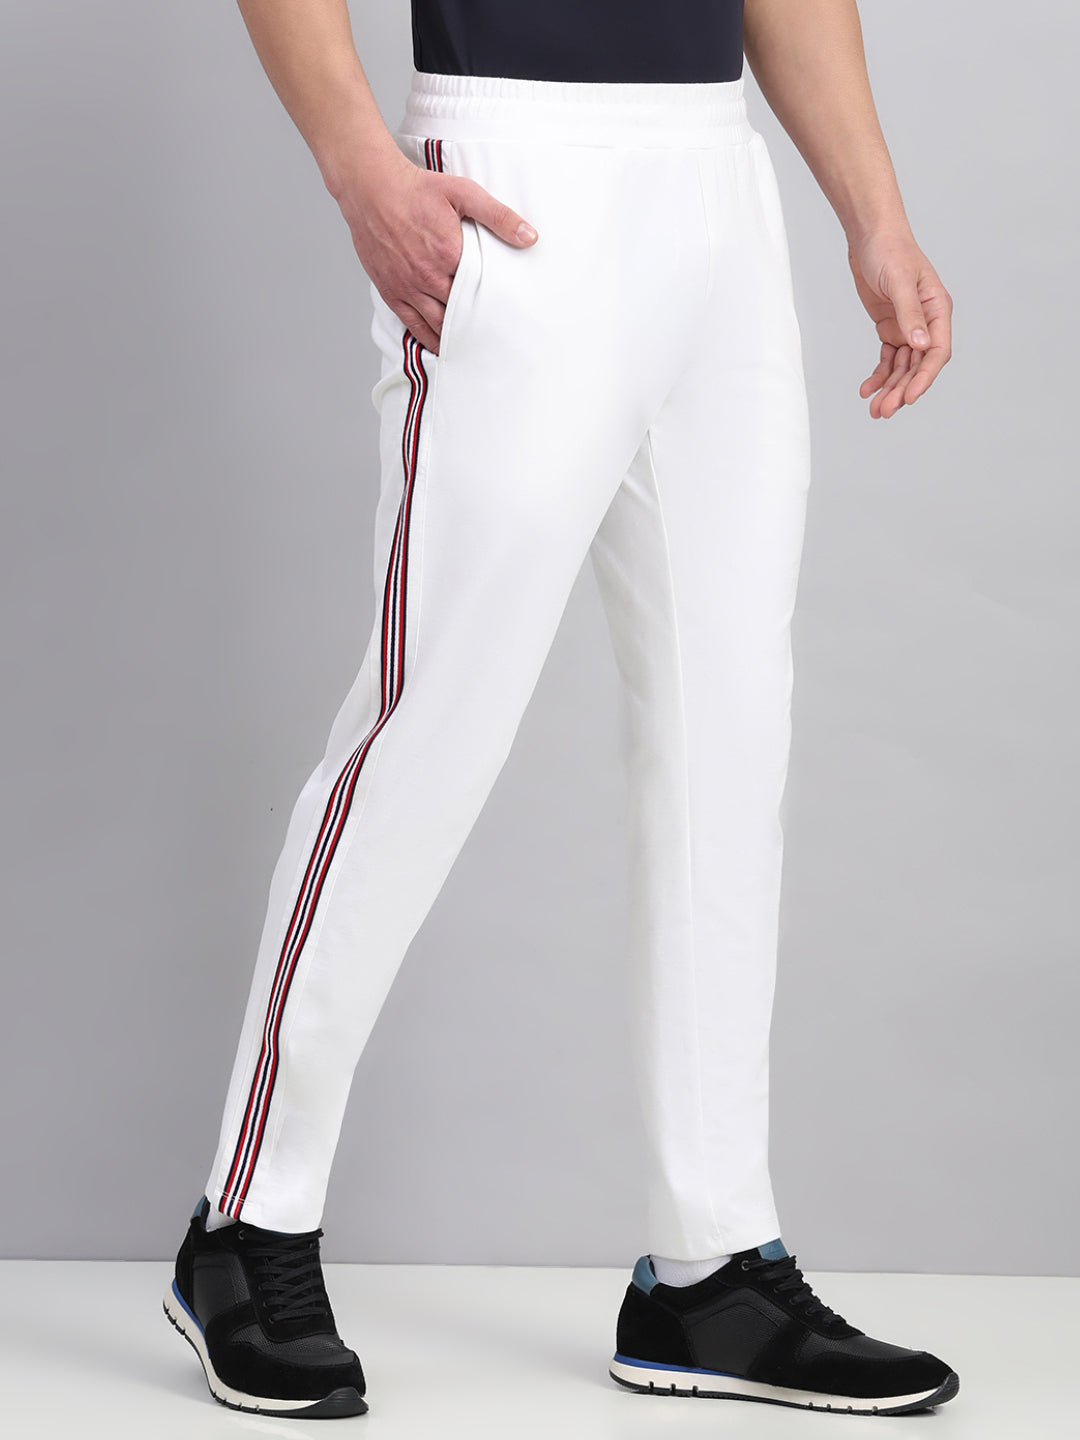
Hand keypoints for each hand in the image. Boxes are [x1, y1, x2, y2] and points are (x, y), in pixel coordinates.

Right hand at [335, 141, 537, 354]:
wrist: (371, 187)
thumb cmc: (417, 188)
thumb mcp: (464, 193)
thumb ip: (499, 216)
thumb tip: (530, 236)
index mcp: (450, 254)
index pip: (481, 290)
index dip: (495, 302)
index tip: (509, 313)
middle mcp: (428, 276)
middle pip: (461, 312)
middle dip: (478, 324)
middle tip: (497, 337)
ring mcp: (407, 287)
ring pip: (438, 324)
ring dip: (456, 337)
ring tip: (475, 346)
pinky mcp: (391, 291)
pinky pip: (412, 325)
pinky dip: (429, 339)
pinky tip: (442, 346)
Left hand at [846, 228, 952, 418]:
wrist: (869, 236)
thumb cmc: (890, 250)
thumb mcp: (899, 281)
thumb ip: (910, 314)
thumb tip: (920, 345)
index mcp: (937, 309)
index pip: (938, 351)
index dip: (924, 377)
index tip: (909, 397)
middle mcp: (926, 322)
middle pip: (918, 365)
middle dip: (902, 389)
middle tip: (885, 411)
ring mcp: (908, 327)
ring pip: (902, 367)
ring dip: (889, 388)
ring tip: (875, 409)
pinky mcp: (890, 328)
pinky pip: (887, 359)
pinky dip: (878, 375)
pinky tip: (867, 390)